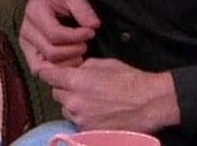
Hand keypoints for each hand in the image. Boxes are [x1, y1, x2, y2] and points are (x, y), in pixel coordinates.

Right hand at [19, 0, 99, 71]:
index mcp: (34, 12)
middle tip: (86, 45)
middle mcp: (26, 31)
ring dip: (67, 63)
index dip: (76, 36)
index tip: (91, 32)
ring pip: (46, 65)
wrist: (48, 1)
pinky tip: (71, 61)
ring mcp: (26, 46)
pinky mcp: (29, 56)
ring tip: (79, 53)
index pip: (55, 34)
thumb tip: (94, 25)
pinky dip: (58, 70)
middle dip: (73, 51)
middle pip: (51, 53)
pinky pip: (41, 71)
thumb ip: (83, 10)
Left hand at [37, 57, 180, 132]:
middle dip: (64, 88)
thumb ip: (82, 67)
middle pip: (56, 93)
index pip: (46, 75)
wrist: (149, 103)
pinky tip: (98, 112)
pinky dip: (83, 117)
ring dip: (72, 105)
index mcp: (75, 81)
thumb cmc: (129, 79)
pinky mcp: (89, 132)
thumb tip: (72, 70)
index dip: (47, 72)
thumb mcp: (104, 64)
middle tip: (80, 86)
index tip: (49, 71)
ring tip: (92, 101)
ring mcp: (80, 119)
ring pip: (65, 109)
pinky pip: (77, 122)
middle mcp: (73, 102)